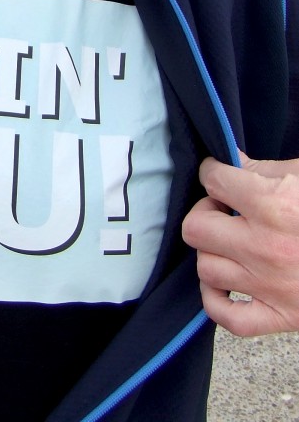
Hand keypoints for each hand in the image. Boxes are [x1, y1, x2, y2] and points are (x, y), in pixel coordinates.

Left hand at [182, 153, 298, 335]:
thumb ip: (264, 169)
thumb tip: (231, 162)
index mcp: (274, 205)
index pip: (213, 180)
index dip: (214, 172)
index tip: (221, 175)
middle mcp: (266, 246)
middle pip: (196, 228)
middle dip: (206, 212)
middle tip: (224, 209)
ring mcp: (271, 285)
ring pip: (205, 268)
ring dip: (213, 252)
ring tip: (231, 242)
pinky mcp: (281, 316)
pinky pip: (226, 316)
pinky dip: (217, 300)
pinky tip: (228, 281)